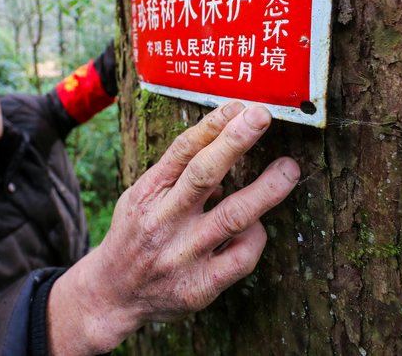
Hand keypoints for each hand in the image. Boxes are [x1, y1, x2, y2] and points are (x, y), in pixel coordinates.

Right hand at [48, 101, 299, 354]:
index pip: (182, 151)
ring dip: (266, 189)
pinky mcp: (200, 286)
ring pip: (233, 216)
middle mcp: (163, 222)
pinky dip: (257, 236)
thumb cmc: (136, 236)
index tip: (240, 106)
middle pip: (204, 175)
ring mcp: (183, 255)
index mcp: (147, 194)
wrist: (113, 295)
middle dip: (236, 142)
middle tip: (262, 117)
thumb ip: (175, 174)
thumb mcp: (140, 197)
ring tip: (288, 169)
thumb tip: (225, 140)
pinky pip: (242, 257)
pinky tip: (259, 225)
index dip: (213, 125)